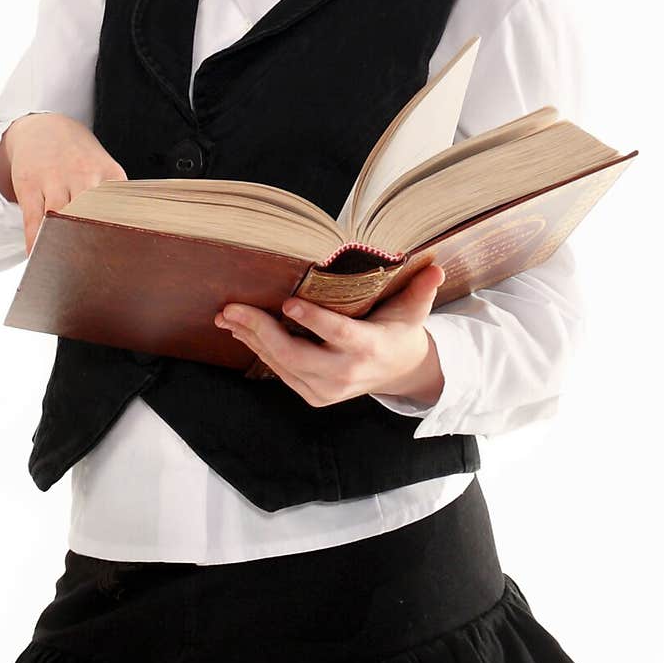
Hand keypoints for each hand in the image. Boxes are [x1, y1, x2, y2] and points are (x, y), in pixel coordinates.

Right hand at [0, 113, 126, 256]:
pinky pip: (33, 220)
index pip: (119, 210)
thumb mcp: (103, 168)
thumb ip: (113, 198)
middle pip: (89, 217)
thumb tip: (125, 237)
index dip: (119, 236)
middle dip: (90, 244)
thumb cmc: (78, 155)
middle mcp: (83, 174)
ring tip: (64, 269)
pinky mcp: (30, 185)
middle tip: (93, 271)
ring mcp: (54, 179)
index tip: (122, 259)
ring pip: (59, 220)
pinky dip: (35, 242)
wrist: (41, 126)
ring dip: (60, 246)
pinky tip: (37, 256)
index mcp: (109, 173)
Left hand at [215, 262, 446, 407]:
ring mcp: (326, 390)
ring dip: (251, 339)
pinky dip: (258, 350)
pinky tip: (240, 329)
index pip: (338, 336)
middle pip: (296, 355)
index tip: (289, 302)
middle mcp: (345, 374)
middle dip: (261, 330)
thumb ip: (421, 289)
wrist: (399, 372)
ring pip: (281, 365)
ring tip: (228, 315)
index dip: (314, 321)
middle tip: (234, 308)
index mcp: (369, 349)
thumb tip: (435, 267)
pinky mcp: (312, 395)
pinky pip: (280, 372)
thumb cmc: (400, 330)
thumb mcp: (414, 310)